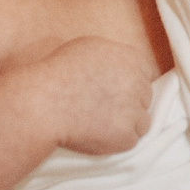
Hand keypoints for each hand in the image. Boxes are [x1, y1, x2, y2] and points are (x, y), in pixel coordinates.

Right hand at [35, 36, 161, 155]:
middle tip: (106, 109)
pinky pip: (131, 139)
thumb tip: (119, 66)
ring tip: (102, 124)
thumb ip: (112, 57)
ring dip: (127, 123)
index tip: (116, 91)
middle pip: (145, 97)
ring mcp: (134, 111)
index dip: (130, 83)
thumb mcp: (88, 48)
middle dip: (130, 103)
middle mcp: (137, 83)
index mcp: (130, 58)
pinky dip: (118, 141)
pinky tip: (99, 134)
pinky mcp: (127, 135)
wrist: (45, 103)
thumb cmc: (58, 73)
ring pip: (142, 120)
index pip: (145, 73)